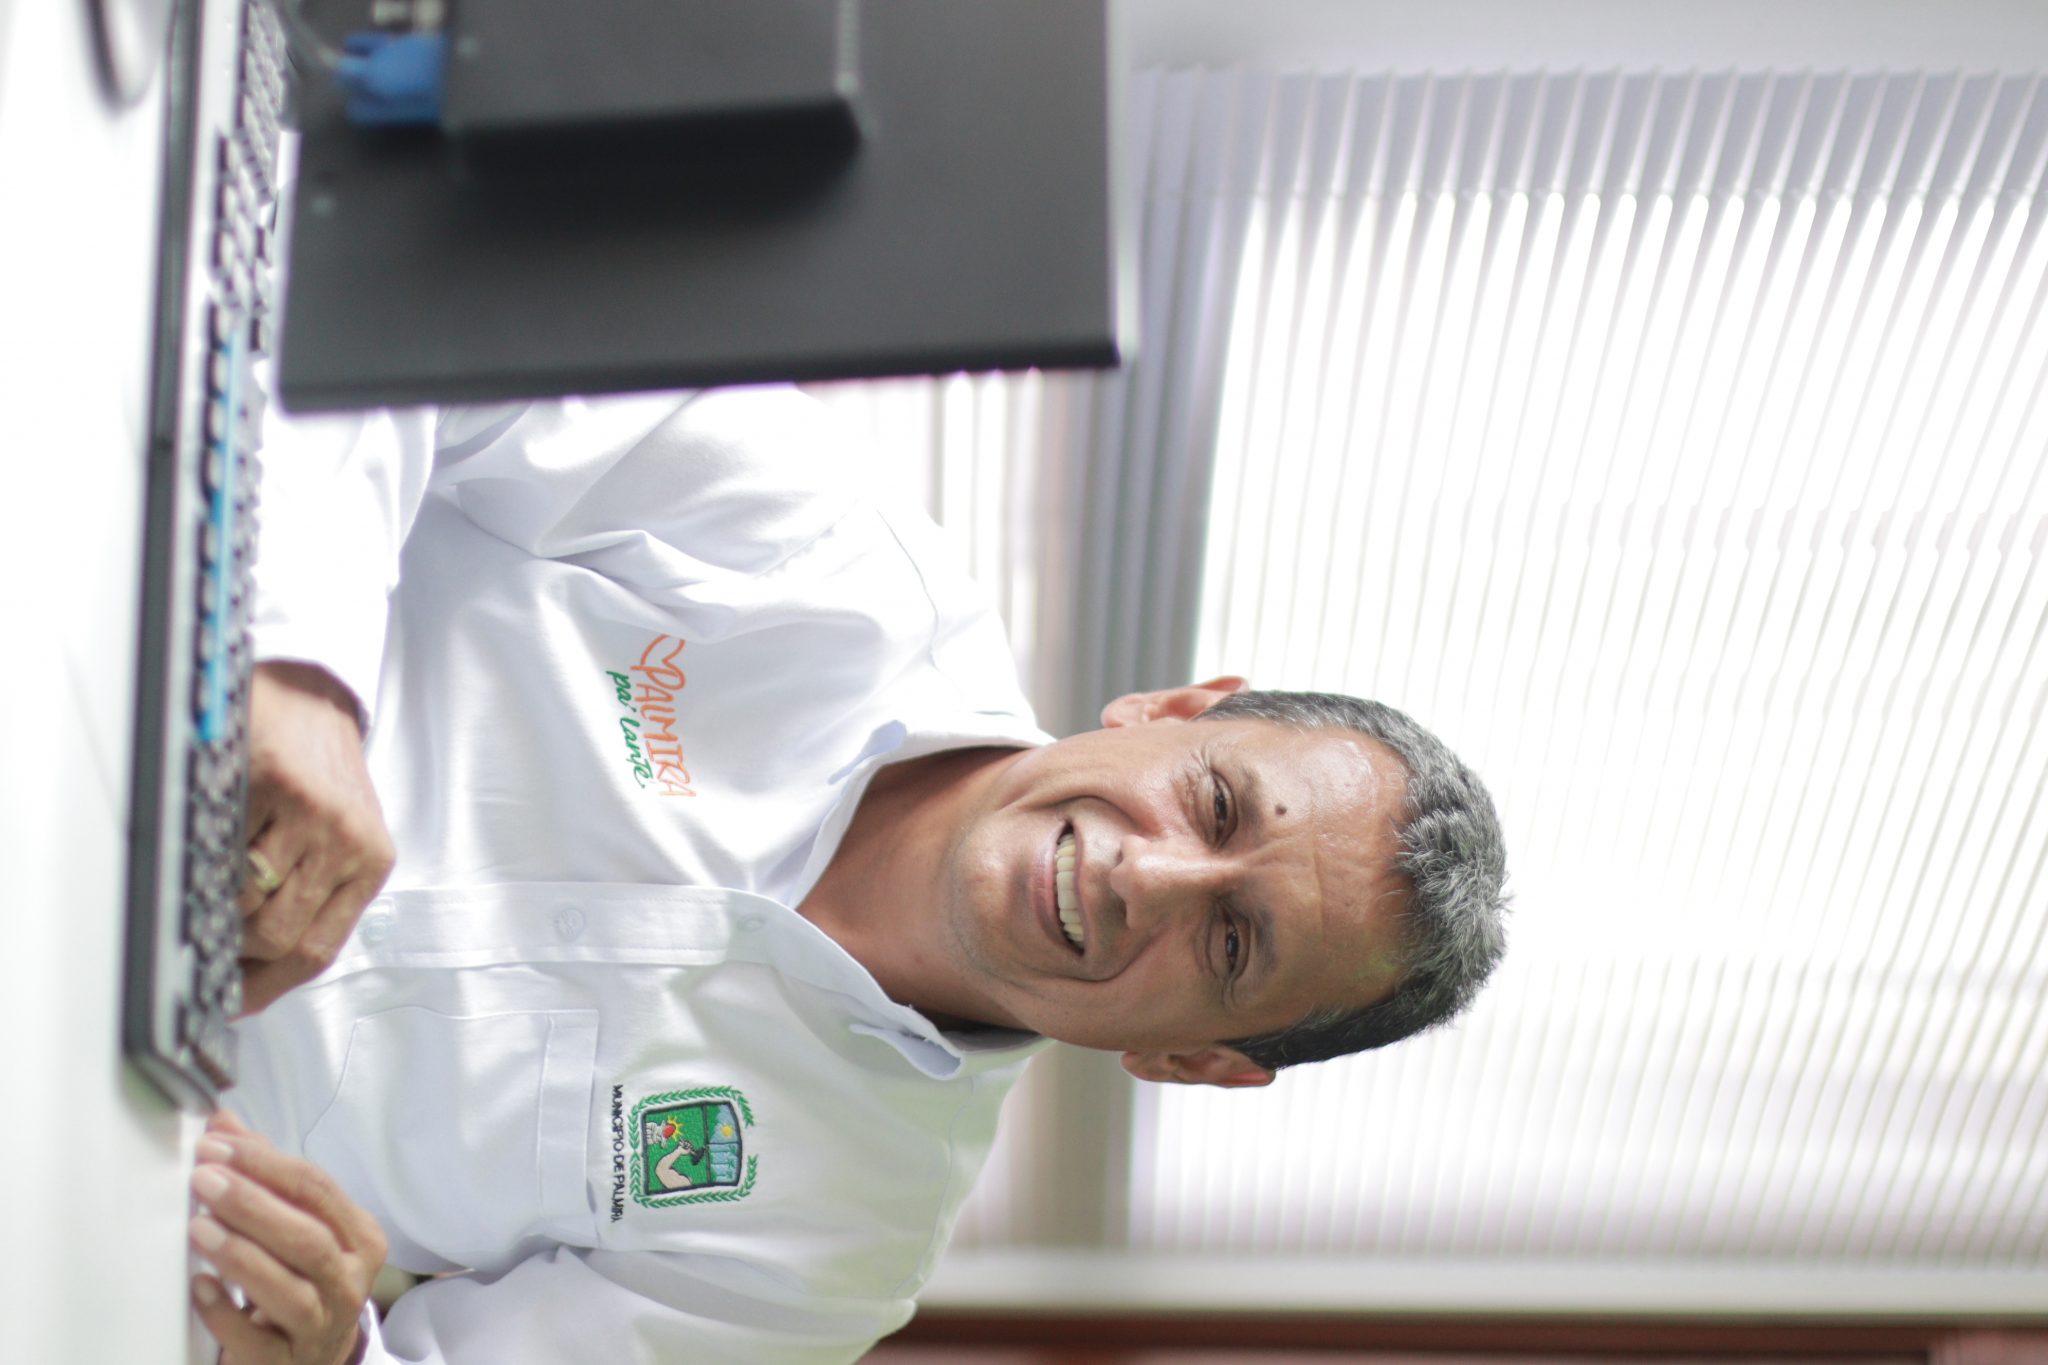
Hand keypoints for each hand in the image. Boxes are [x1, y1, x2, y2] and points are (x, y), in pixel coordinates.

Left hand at [190, 1110, 388, 1364]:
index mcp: (359, 1237)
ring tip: (197, 1226)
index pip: (317, 1189)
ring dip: (240, 1254)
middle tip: (203, 1178)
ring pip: (287, 1289)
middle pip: (307, 1237)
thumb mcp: (297, 1224)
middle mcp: (349, 1281)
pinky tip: (199, 1286)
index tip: (215, 1146)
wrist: (312, 1358)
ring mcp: (321, 1325)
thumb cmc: (303, 1277)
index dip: (265, 1164)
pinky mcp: (285, 1362)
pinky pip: (255, 1340)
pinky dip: (225, 1312)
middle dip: (252, 1204)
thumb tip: (222, 1122)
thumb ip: (264, 1174)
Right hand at [239, 661, 395, 1012]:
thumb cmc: (319, 771)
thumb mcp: (339, 836)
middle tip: (211, 938)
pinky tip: (220, 829)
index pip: (318, 950)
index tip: (233, 1001)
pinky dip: (212, 851)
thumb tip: (257, 968)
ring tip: (213, 881)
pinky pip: (228, 848)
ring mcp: (316, 813)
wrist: (312, 696)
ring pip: (249, 901)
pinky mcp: (277, 783)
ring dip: (218, 905)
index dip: (268, 986)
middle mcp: (351, 842)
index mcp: (370, 864)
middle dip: (236, 951)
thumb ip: (313, 894)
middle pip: (280, 936)